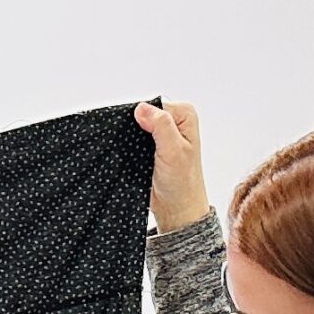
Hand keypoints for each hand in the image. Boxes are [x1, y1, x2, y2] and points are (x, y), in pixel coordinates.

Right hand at [134, 100, 209, 235]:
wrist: (176, 207)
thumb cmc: (181, 182)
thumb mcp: (173, 150)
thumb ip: (160, 126)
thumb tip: (141, 107)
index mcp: (185, 114)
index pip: (154, 105)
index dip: (142, 118)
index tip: (141, 139)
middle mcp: (174, 120)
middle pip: (144, 114)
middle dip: (135, 129)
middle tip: (138, 149)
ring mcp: (161, 133)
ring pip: (136, 127)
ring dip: (131, 139)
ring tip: (136, 155)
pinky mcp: (151, 146)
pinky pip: (133, 139)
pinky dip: (128, 147)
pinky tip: (132, 157)